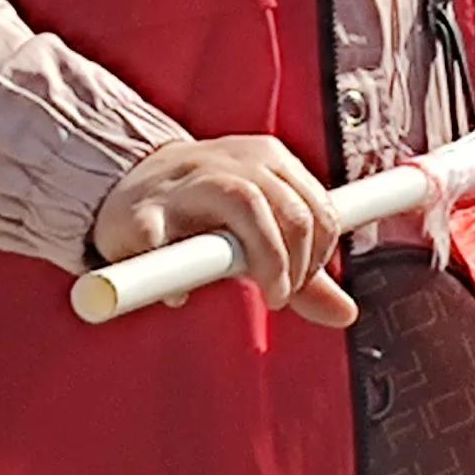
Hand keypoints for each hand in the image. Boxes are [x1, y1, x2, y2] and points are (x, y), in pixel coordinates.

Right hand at [89, 136, 356, 325]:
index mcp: (268, 161)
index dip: (319, 253)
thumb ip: (301, 271)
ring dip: (264, 258)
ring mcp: (186, 181)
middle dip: (295, 263)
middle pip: (288, 208)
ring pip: (245, 203)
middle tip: (280, 296)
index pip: (317, 207)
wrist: (128, 185)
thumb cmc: (206, 212)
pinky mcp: (140, 210)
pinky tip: (180, 294)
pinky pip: (164, 236)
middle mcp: (233, 161)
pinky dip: (176, 270)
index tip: (302, 283)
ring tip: (263, 294)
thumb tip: (346, 314)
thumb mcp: (262, 233)